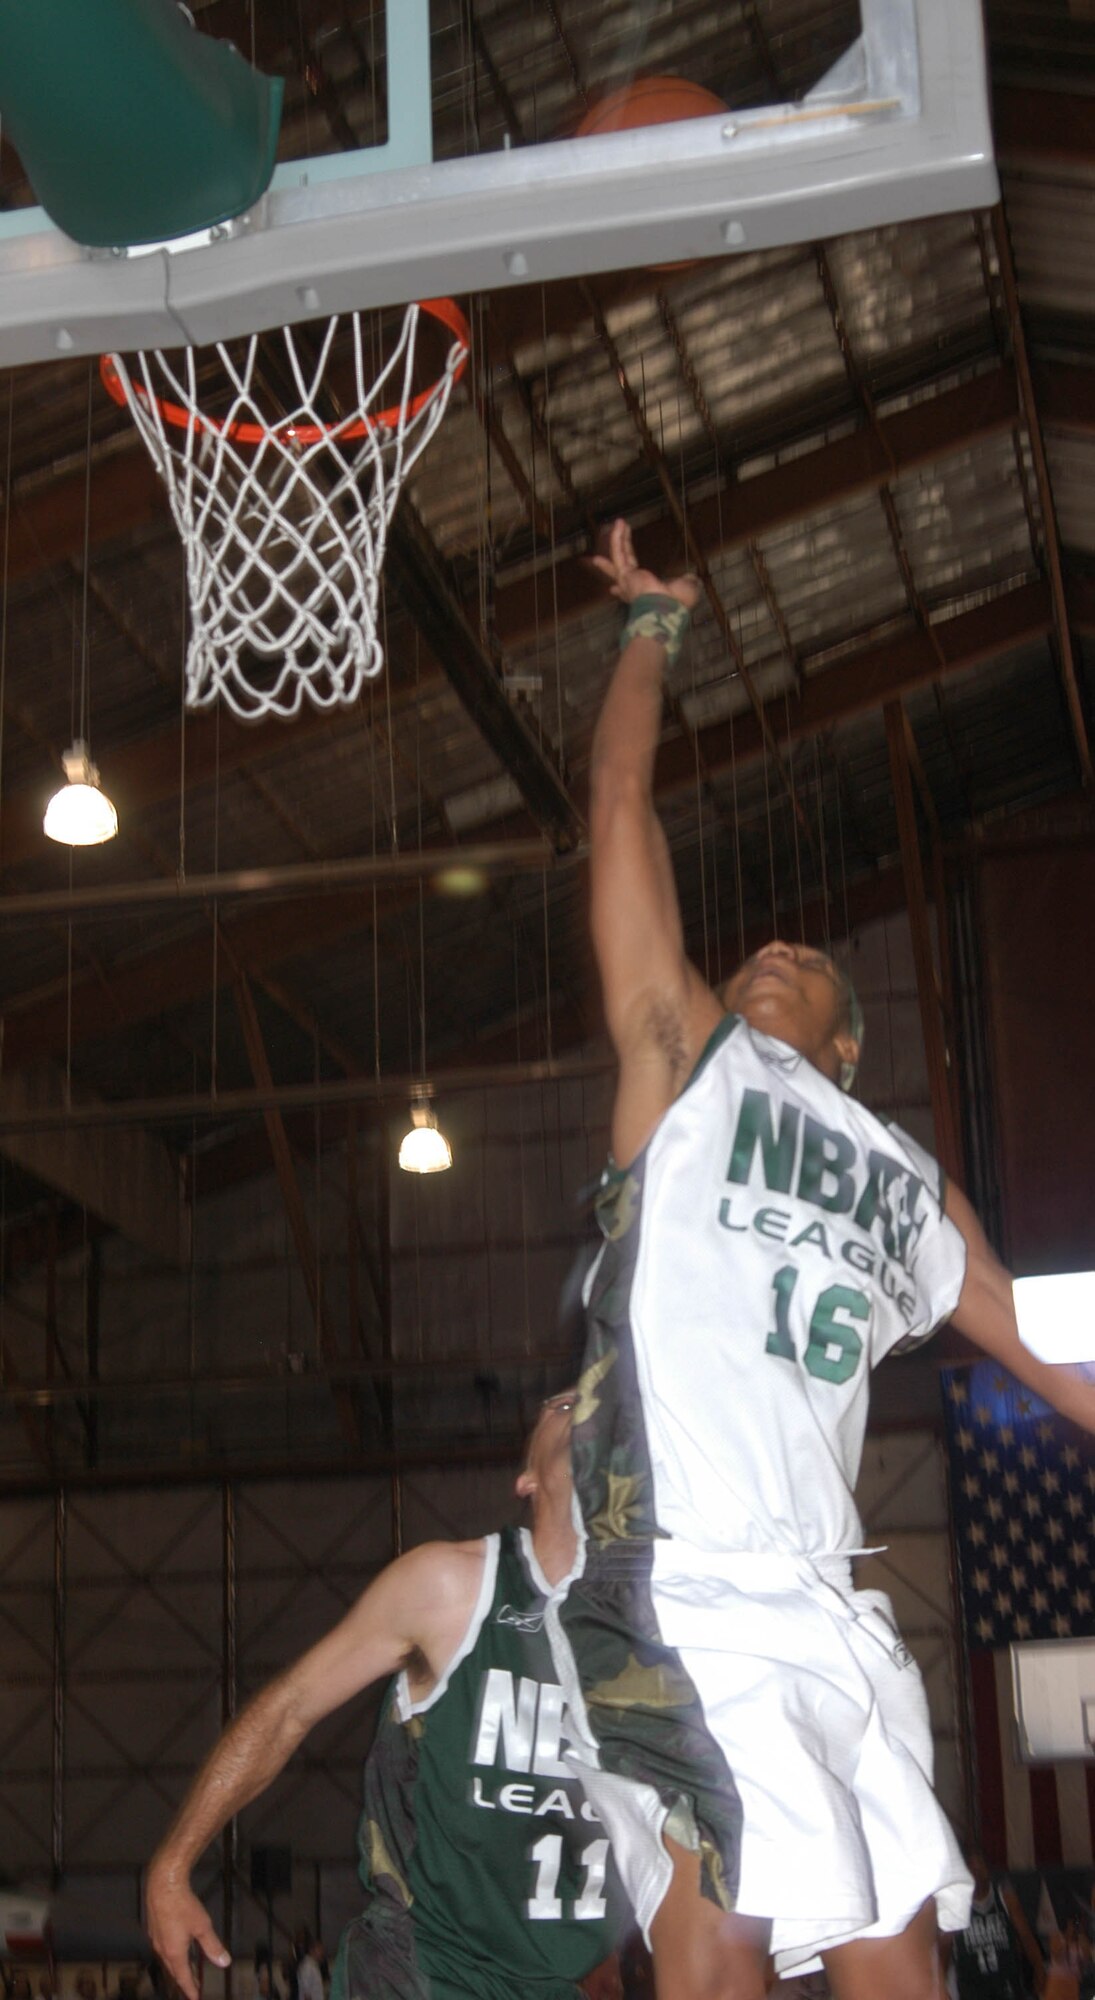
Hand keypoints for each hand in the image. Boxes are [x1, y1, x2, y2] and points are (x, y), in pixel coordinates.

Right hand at [146, 1864, 230, 1999]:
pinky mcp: (153, 1928)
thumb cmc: (184, 1906)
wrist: (163, 1884)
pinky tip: (176, 1948)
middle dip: (184, 1979)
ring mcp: (155, 1938)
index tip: (195, 1998)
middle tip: (194, 1986)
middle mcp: (162, 1949)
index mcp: (174, 1953)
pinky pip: (162, 1948)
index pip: (183, 1977)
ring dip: (177, 1967)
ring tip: (186, 1970)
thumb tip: (224, 1963)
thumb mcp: (203, 1926)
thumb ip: (213, 1946)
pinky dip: (171, 1954)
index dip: (190, 1989)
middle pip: (173, 1970)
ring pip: (166, 1959)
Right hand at [591, 518, 700, 611]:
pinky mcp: (625, 572)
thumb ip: (686, 581)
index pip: (628, 592)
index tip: (613, 589)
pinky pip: (619, 551)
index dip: (620, 590)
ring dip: (618, 539)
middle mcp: (632, 589)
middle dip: (608, 565)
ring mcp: (627, 580)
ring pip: (618, 556)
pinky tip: (620, 524)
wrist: (667, 610)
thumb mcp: (686, 589)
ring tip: (619, 523)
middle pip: (617, 573)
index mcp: (644, 595)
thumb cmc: (676, 605)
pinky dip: (618, 538)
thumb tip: (691, 577)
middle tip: (596, 559)